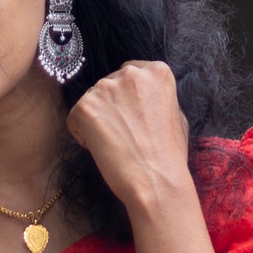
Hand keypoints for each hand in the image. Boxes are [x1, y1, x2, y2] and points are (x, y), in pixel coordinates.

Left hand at [65, 60, 191, 208]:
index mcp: (157, 72)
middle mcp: (131, 73)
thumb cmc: (169, 156)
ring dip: (97, 121)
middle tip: (123, 135)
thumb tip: (146, 98)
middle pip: (109, 85)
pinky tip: (102, 149)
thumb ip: (158, 98)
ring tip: (115, 144)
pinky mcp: (86, 106)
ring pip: (91, 101)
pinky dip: (83, 135)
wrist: (157, 181)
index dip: (127, 100)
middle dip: (111, 108)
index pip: (129, 75)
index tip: (133, 118)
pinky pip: (75, 118)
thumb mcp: (177, 116)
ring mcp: (106, 88)